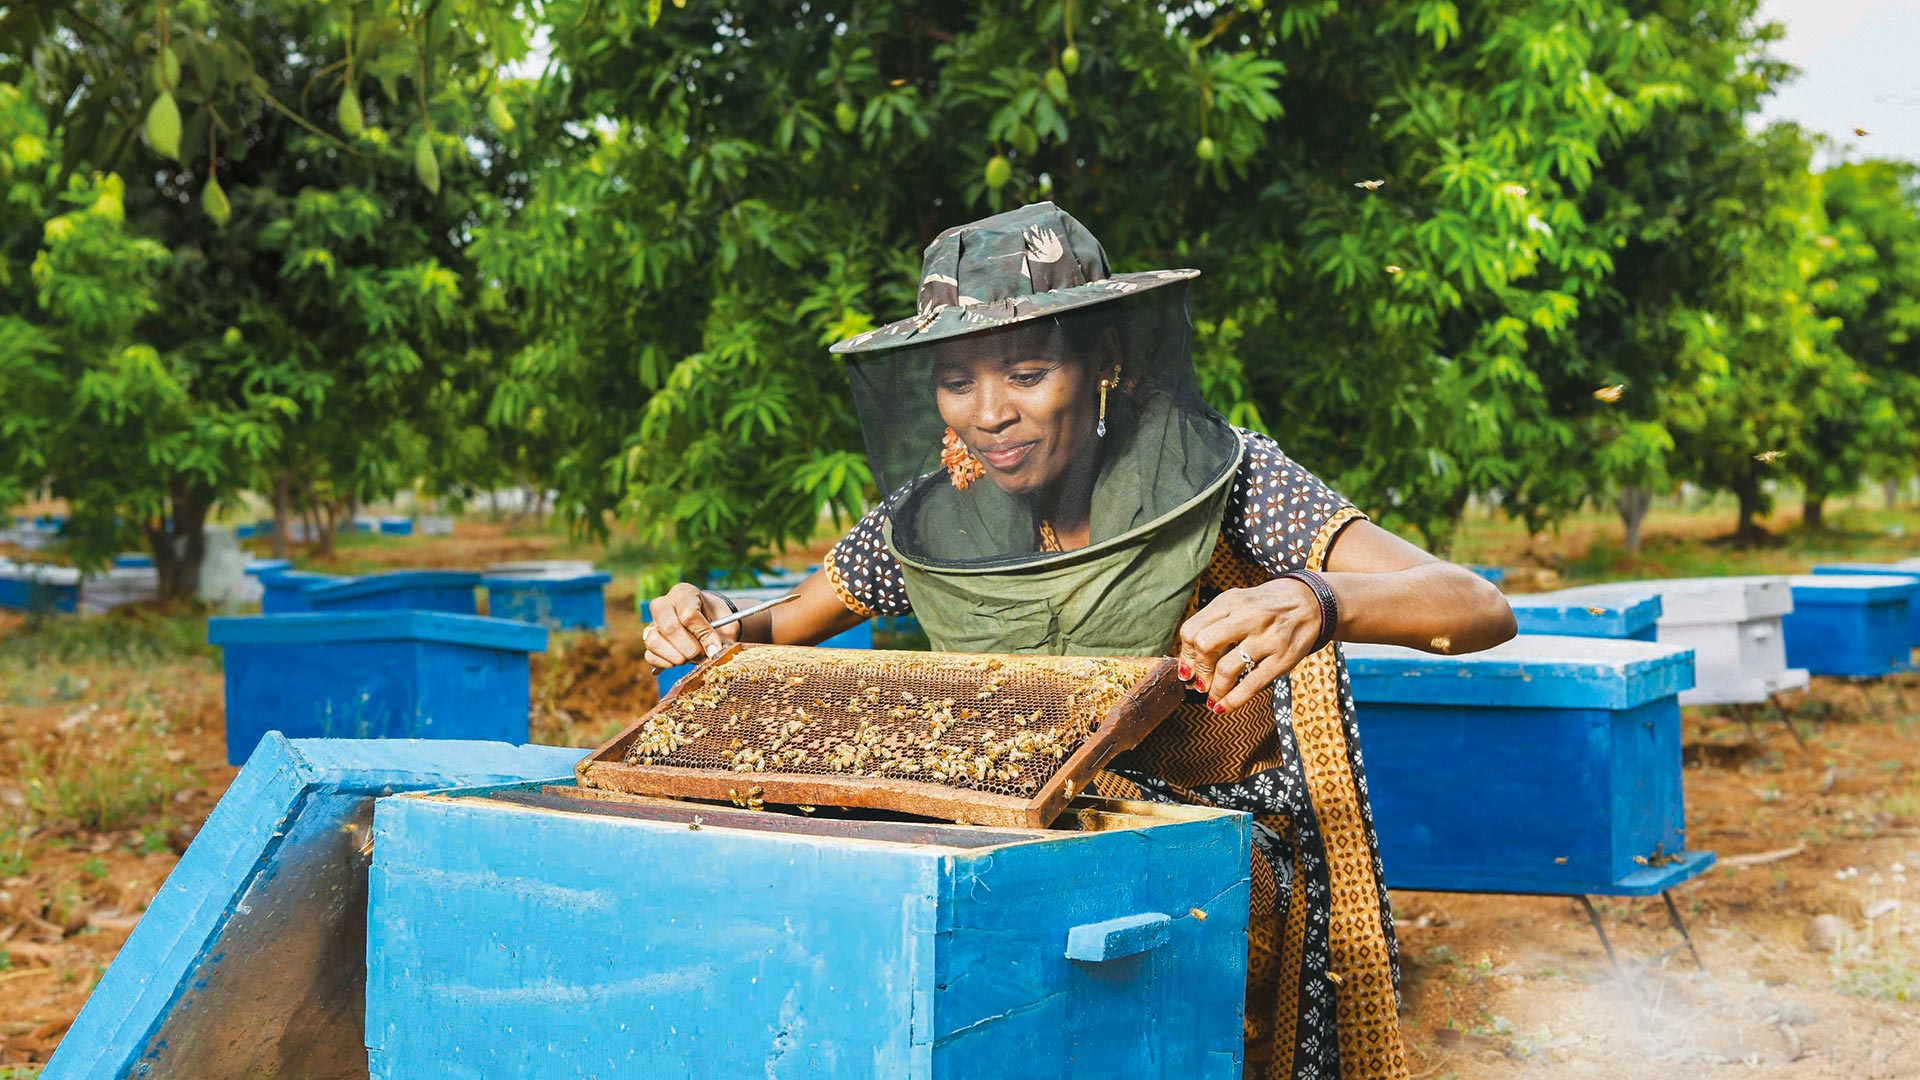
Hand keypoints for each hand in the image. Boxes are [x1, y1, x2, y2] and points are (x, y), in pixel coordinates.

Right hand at [642, 583, 737, 669]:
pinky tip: (680, 660)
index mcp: (684, 593)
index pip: (688, 614)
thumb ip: (722, 637)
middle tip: (702, 656)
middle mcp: (663, 604)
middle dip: (689, 648)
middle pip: (669, 627)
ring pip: (654, 641)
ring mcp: (652, 622)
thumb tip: (713, 653)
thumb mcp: (726, 624)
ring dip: (676, 657)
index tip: (714, 648)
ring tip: (691, 657)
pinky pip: (650, 655)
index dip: (703, 634)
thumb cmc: (718, 621)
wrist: (710, 623)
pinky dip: (666, 663)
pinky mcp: (647, 640)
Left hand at [1176, 577, 1325, 713]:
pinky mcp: (1283, 658)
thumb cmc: (1266, 607)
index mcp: (1230, 602)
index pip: (1192, 630)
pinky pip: (1252, 684)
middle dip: (1198, 670)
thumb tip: (1190, 661)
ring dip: (1214, 689)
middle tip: (1199, 682)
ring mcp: (1266, 638)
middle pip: (1204, 645)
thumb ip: (1215, 625)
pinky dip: (1233, 701)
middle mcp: (1247, 617)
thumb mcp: (1239, 603)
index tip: (1188, 667)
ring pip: (1226, 669)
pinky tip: (1223, 707)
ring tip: (1212, 697)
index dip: (1185, 654)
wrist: (1310, 603)